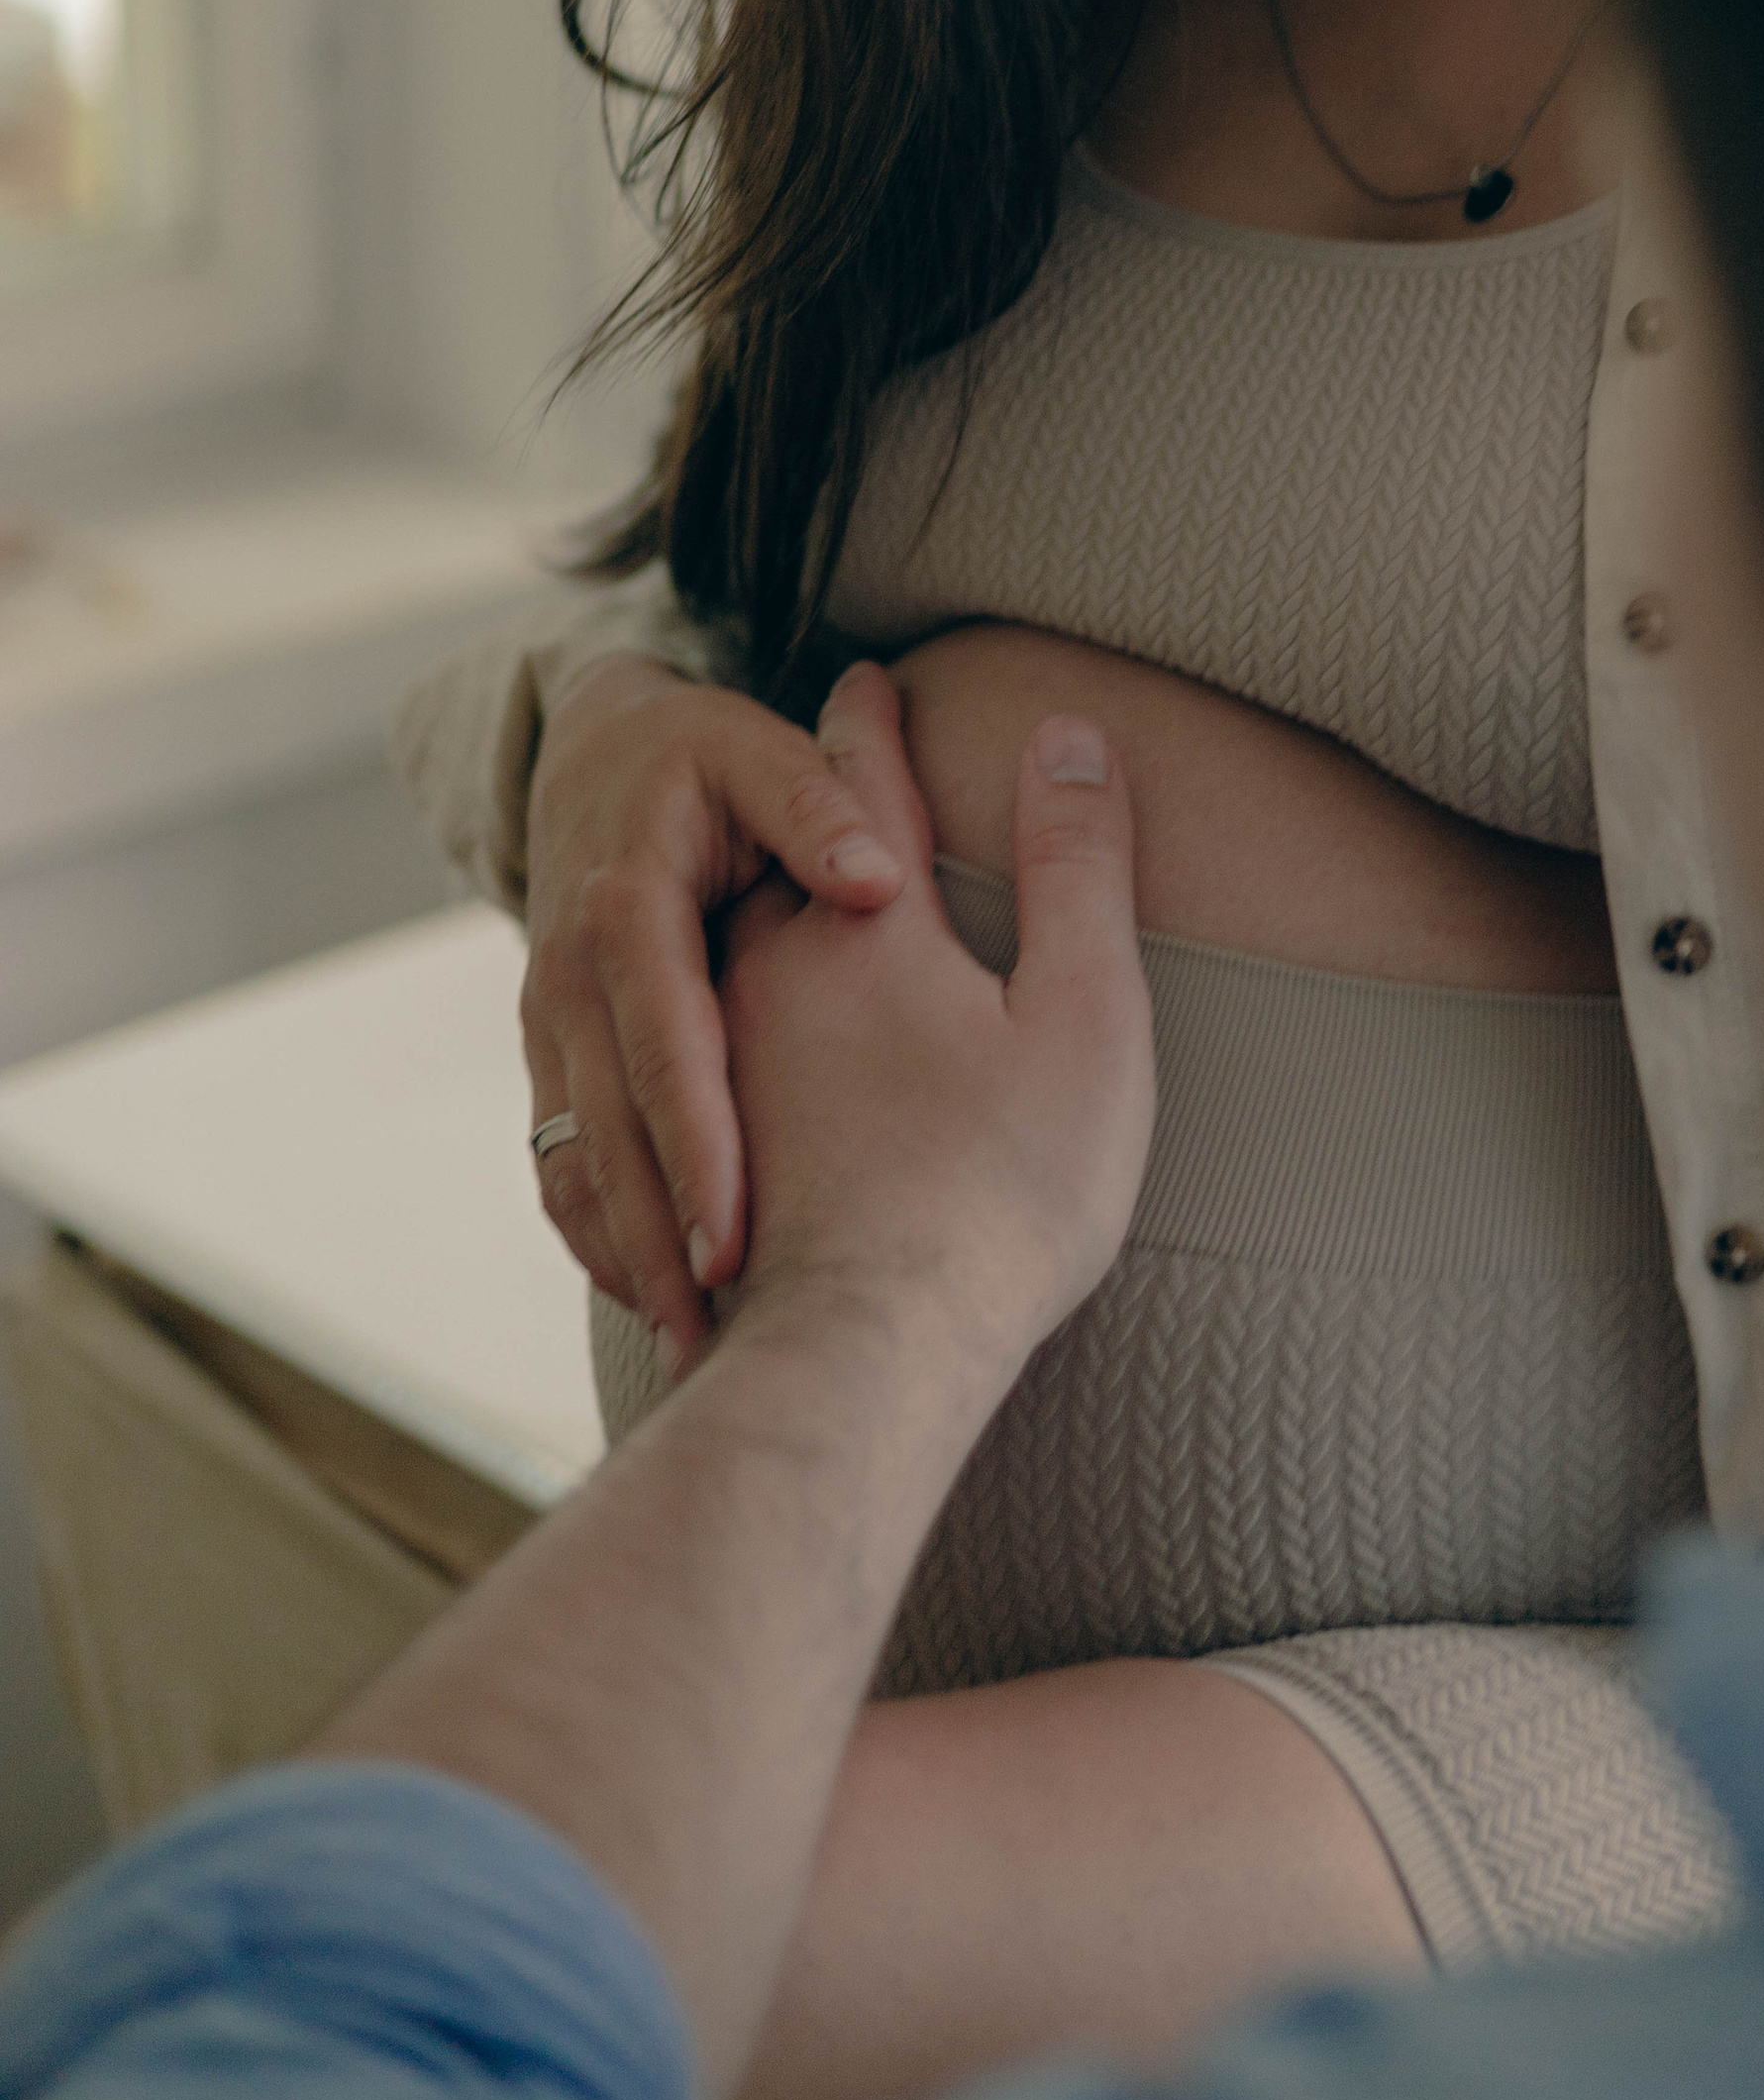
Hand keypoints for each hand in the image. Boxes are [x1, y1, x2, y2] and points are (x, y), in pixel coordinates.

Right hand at [521, 654, 935, 1361]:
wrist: (591, 755)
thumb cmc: (699, 755)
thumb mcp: (756, 749)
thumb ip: (817, 805)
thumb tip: (880, 878)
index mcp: (623, 907)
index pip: (662, 1042)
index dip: (696, 1143)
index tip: (737, 1234)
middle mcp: (569, 980)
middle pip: (608, 1132)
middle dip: (658, 1237)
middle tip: (720, 1334)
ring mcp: (548, 1029)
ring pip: (575, 1165)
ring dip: (628, 1259)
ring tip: (699, 1350)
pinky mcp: (552, 1063)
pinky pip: (563, 1166)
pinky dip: (602, 1239)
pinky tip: (660, 1301)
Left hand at [717, 710, 1153, 1387]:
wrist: (872, 1355)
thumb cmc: (1002, 1189)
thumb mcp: (1084, 1016)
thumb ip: (1078, 869)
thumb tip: (1071, 733)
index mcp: (862, 930)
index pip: (860, 784)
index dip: (873, 720)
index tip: (867, 674)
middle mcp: (768, 976)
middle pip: (776, 862)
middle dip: (795, 812)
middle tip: (808, 774)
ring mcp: (725, 1068)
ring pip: (729, 955)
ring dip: (753, 914)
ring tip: (771, 898)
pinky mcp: (711, 1150)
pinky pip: (706, 1049)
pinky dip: (723, 1018)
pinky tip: (733, 1053)